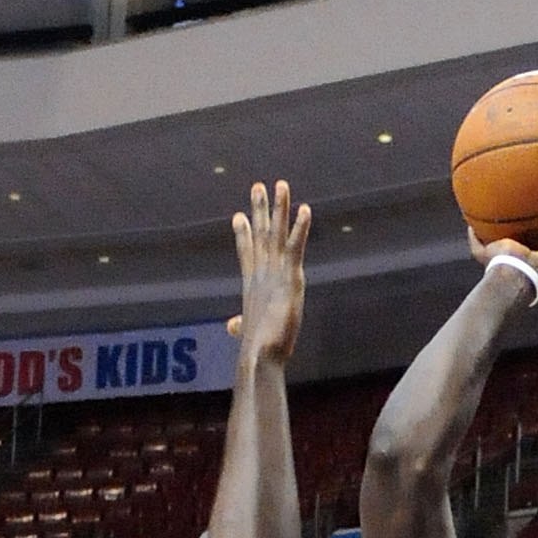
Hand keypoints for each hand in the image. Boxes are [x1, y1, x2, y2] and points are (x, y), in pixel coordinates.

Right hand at [227, 178, 310, 362]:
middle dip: (259, 209)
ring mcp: (275, 271)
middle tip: (258, 186)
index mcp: (252, 283)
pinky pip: (296, 245)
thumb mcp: (247, 330)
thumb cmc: (257, 347)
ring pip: (276, 232)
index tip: (238, 215)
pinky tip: (305, 209)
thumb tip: (232, 326)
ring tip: (281, 185)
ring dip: (278, 207)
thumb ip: (241, 324)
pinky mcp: (290, 275)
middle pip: (259, 233)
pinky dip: (300, 227)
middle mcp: (261, 271)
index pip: (247, 252)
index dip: (243, 233)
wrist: (262, 353)